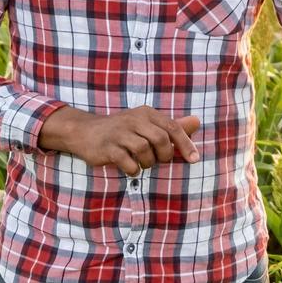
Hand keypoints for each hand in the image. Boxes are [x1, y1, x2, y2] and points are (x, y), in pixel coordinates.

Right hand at [40, 105, 201, 176]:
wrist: (84, 132)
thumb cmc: (122, 130)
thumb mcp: (146, 124)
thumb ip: (171, 126)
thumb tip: (197, 122)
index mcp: (145, 113)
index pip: (172, 126)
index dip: (185, 143)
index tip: (194, 159)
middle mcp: (133, 119)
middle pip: (160, 138)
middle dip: (165, 154)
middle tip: (160, 161)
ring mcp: (119, 133)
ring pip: (144, 150)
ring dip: (148, 163)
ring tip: (143, 163)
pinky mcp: (107, 147)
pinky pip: (127, 162)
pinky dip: (133, 169)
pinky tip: (131, 168)